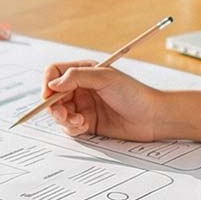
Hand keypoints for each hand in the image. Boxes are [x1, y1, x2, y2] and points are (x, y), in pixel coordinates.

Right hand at [39, 60, 168, 140]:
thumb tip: (53, 83)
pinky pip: (69, 127)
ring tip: (79, 121)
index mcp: (84, 71)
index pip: (55, 73)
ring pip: (59, 113)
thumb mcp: (105, 78)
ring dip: (65, 118)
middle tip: (63, 114)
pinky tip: (85, 125)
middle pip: (53, 96)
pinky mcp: (88, 122)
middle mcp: (81, 88)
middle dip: (54, 106)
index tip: (48, 94)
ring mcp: (84, 106)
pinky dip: (73, 128)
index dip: (48, 83)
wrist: (152, 117)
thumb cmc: (134, 93)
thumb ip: (77, 77)